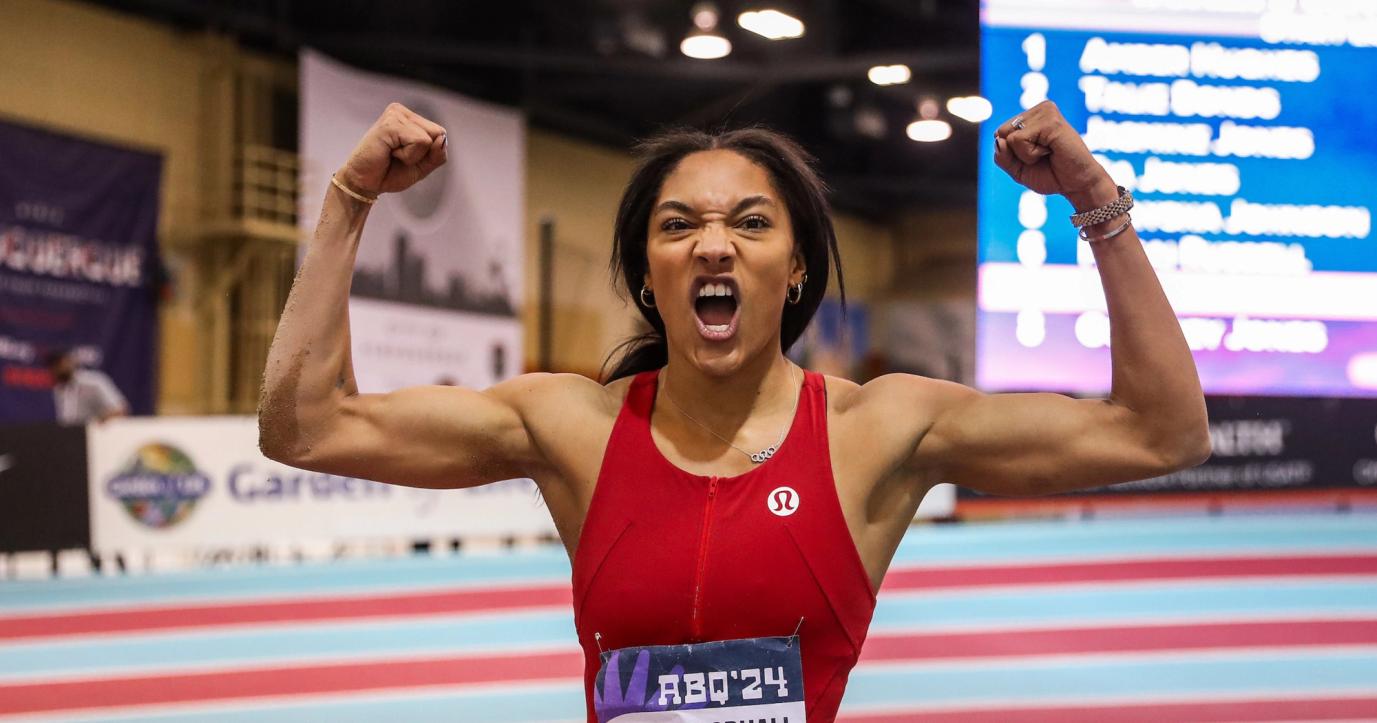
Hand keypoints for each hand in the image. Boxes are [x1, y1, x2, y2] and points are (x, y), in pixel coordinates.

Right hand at [337, 103, 446, 196]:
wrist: (365, 183)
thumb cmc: (390, 173)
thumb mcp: (422, 166)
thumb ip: (438, 154)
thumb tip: (441, 138)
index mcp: (410, 118)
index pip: (440, 133)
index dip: (429, 153)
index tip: (406, 157)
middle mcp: (402, 112)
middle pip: (438, 133)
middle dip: (423, 154)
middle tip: (398, 156)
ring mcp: (395, 115)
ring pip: (429, 139)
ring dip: (413, 155)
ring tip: (392, 154)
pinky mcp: (390, 123)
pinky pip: (419, 142)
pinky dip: (408, 156)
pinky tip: (389, 152)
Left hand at [993, 101, 1116, 211]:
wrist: (1076, 185)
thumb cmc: (1050, 175)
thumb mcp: (1017, 169)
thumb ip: (1001, 156)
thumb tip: (999, 139)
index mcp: (1031, 117)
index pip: (999, 134)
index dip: (1011, 154)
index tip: (1035, 157)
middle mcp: (1039, 110)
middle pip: (1001, 133)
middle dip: (1017, 153)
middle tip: (1041, 156)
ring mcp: (1045, 112)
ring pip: (1010, 137)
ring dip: (1025, 154)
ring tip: (1048, 152)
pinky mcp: (1050, 120)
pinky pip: (1019, 140)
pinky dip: (1031, 154)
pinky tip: (1051, 150)